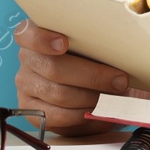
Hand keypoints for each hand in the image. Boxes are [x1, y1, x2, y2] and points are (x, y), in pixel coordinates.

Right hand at [13, 18, 144, 135]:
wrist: (93, 86)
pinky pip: (58, 116)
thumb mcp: (97, 45)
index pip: (28, 34)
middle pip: (54, 68)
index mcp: (37, 33)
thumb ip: (99, 43)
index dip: (44, 40)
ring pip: (59, 94)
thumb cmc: (96, 58)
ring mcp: (26, 85)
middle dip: (92, 76)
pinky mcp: (32, 110)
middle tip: (119, 81)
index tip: (64, 44)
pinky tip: (98, 111)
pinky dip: (83, 115)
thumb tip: (124, 49)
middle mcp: (27, 58)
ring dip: (92, 98)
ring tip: (114, 98)